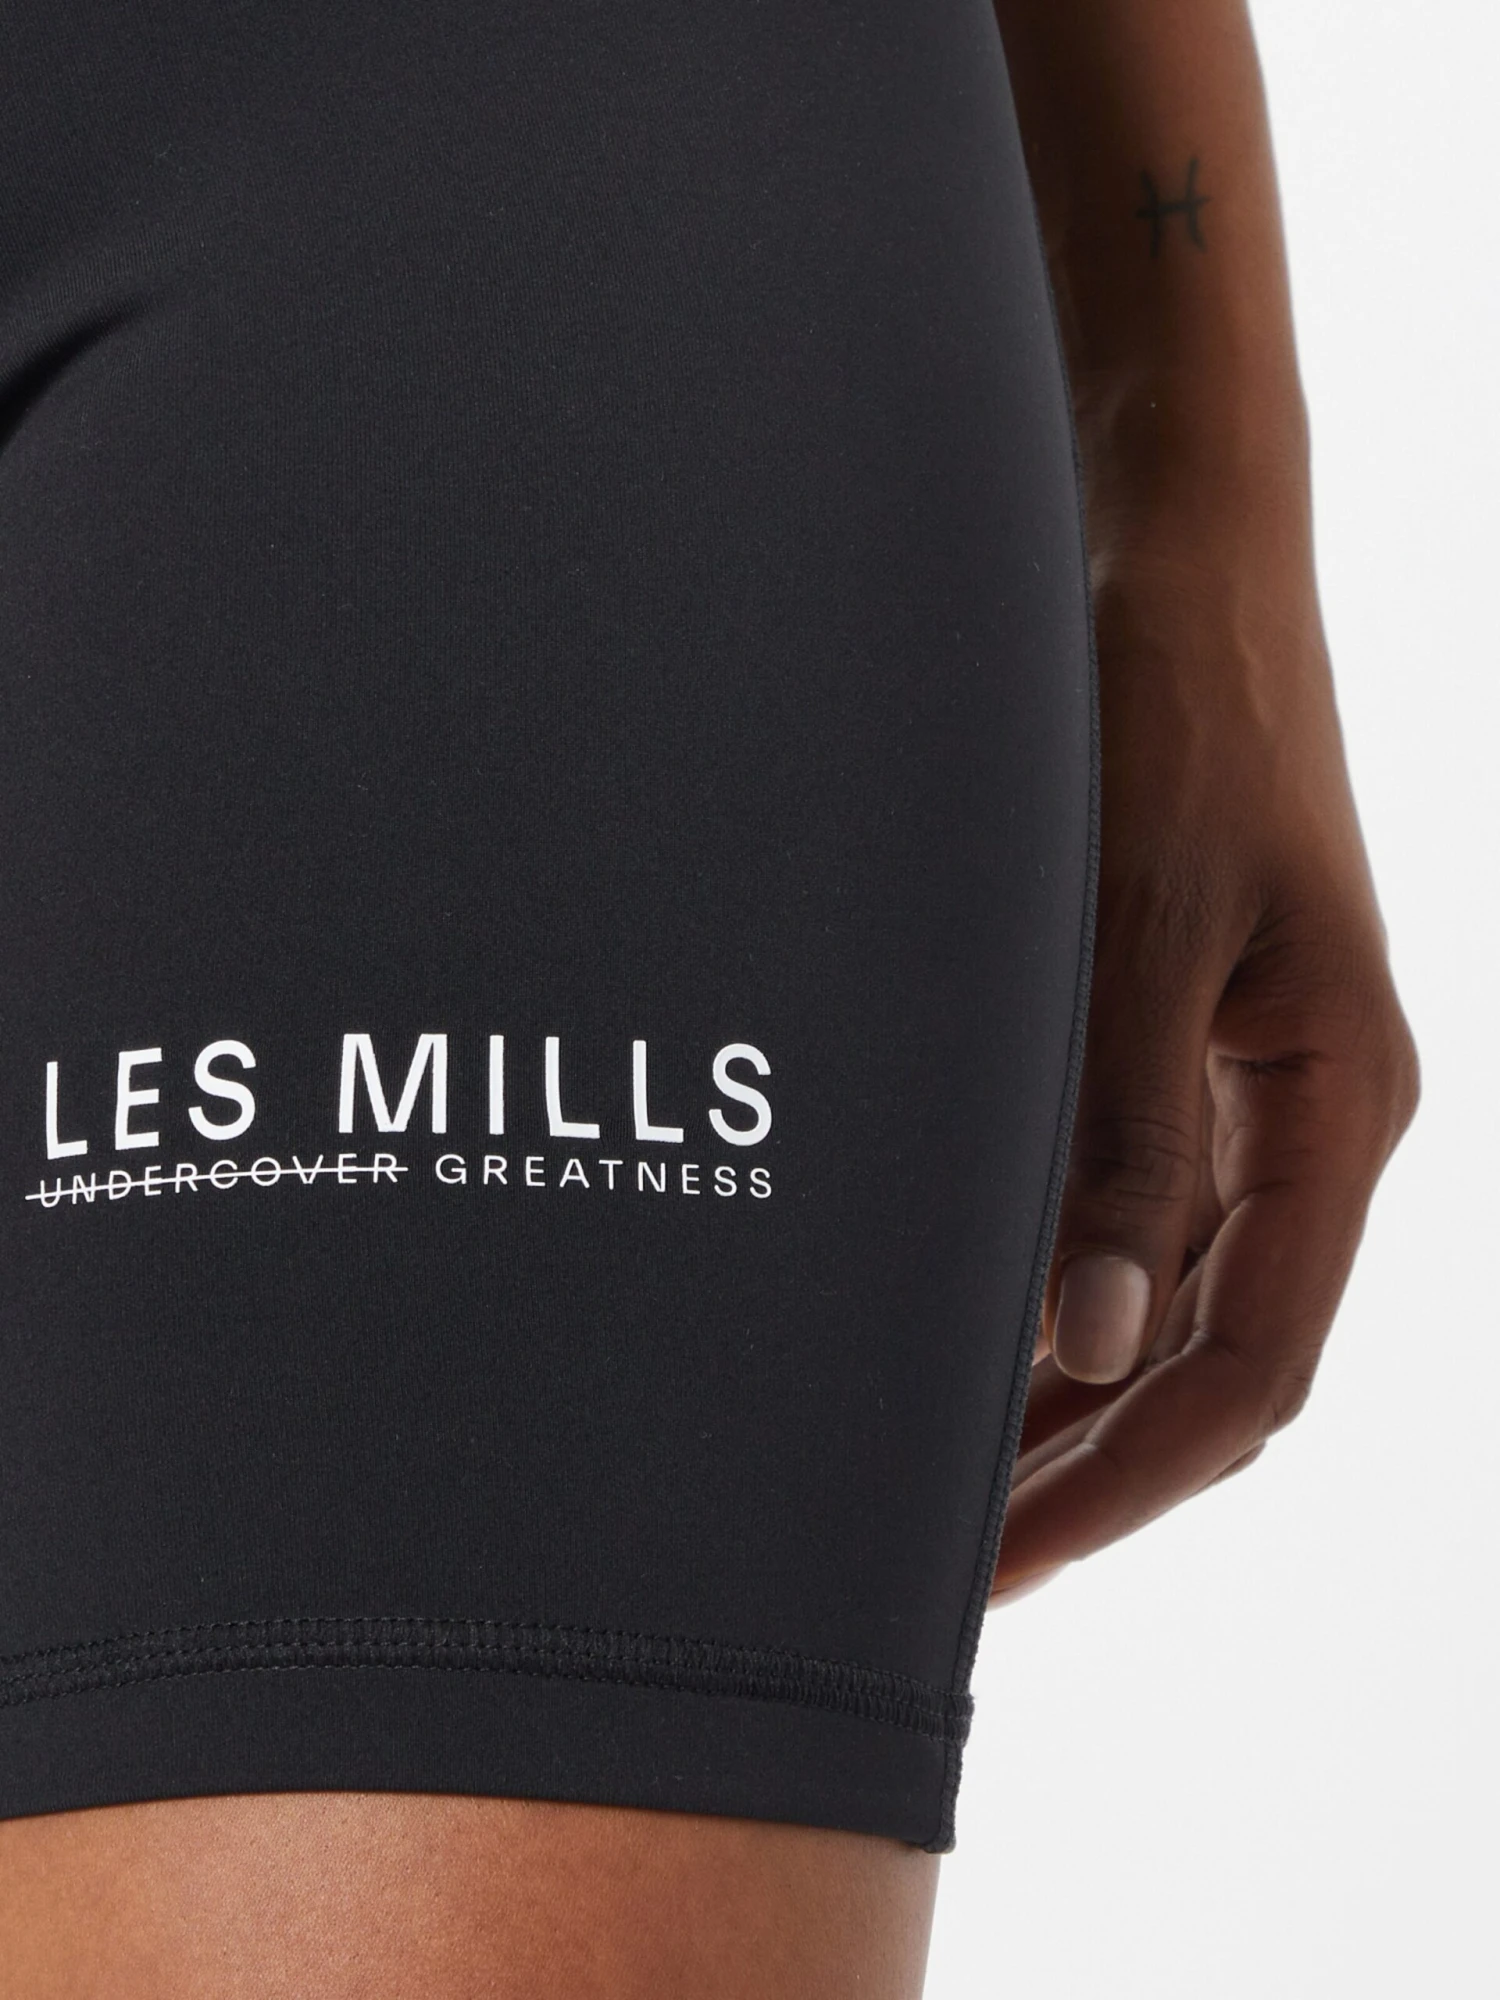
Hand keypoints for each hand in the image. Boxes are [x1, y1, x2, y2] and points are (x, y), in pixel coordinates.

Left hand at [990, 484, 1419, 1599]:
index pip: (1246, 1366)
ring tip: (922, 1470)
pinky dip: (1037, 1275)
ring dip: (1050, 1385)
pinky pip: (1114, 1201)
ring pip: (1151, 1289)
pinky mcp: (1166, 1030)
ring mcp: (1233, 1079)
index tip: (1001, 1562)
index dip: (1125, 1482)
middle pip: (1199, 1348)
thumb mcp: (1146, 932)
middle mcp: (1294, 1118)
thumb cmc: (1178, 714)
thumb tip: (1086, 1339)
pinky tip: (946, 1318)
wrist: (1169, 554)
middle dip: (1077, 1461)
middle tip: (933, 1553)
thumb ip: (1124, 1138)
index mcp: (1334, 1108)